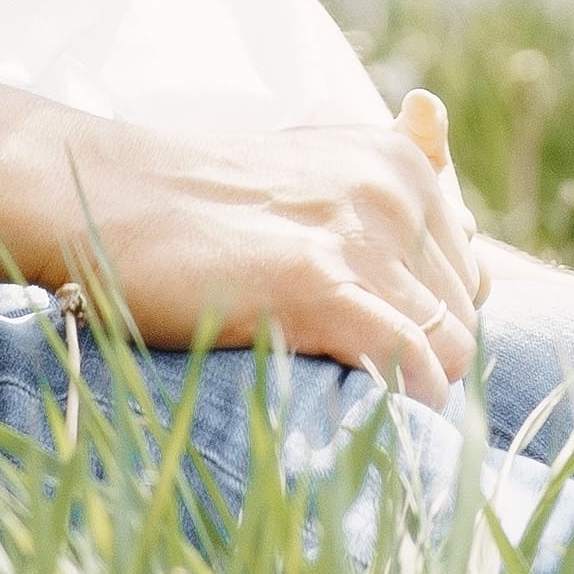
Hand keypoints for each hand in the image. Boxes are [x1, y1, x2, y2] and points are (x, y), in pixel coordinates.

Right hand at [61, 104, 491, 403]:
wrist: (105, 193)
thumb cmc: (199, 200)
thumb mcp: (309, 168)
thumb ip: (381, 188)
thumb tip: (452, 208)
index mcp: (399, 162)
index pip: (468, 275)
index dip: (429, 324)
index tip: (375, 348)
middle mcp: (396, 190)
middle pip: (464, 315)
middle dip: (422, 360)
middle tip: (354, 384)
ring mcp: (361, 237)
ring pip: (452, 347)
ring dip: (413, 391)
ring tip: (351, 403)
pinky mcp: (319, 287)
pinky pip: (411, 365)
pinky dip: (402, 403)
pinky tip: (360, 411)